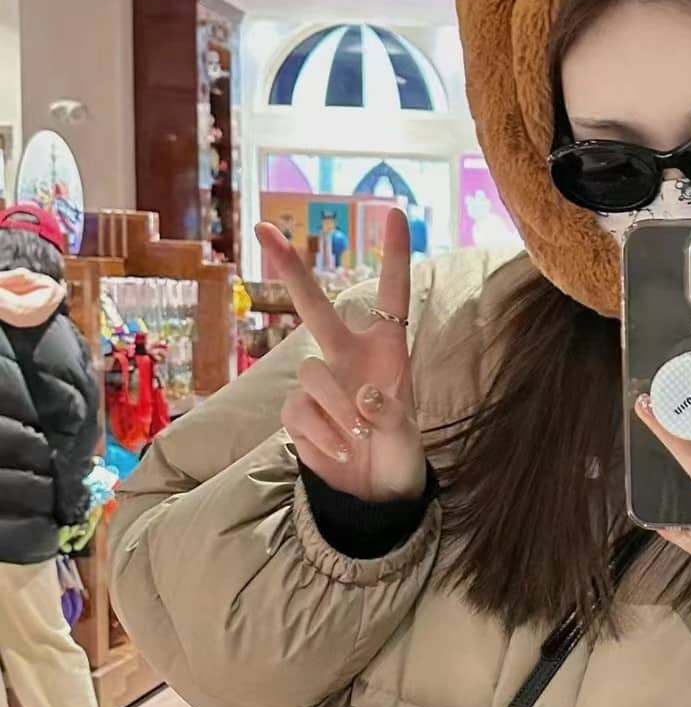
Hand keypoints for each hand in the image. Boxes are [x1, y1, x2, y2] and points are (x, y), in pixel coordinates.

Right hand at [257, 211, 425, 502]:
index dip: (394, 255)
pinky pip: (300, 411)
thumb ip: (391, 416)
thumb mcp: (409, 438)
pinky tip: (342, 451)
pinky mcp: (297, 411)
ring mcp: (319, 382)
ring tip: (360, 437)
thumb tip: (363, 396)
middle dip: (289, 269)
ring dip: (337, 408)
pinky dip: (322, 434)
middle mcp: (348, 356)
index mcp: (387, 351)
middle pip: (316, 307)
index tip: (396, 212)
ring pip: (312, 375)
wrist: (375, 493)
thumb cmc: (399, 455)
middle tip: (265, 228)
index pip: (392, 296)